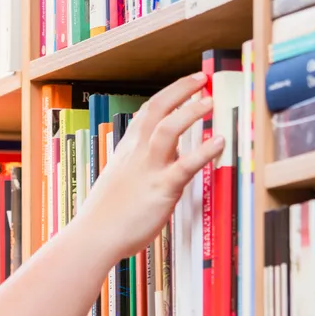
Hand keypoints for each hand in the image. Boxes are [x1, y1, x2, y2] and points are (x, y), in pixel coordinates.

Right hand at [78, 72, 225, 259]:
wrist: (94, 236)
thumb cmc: (105, 215)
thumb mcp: (118, 180)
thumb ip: (138, 165)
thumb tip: (161, 159)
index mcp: (126, 151)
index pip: (146, 112)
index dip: (168, 94)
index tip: (186, 84)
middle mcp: (136, 154)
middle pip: (157, 110)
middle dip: (180, 90)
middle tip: (201, 79)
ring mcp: (148, 170)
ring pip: (168, 129)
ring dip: (190, 112)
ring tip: (209, 101)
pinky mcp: (162, 189)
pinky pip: (186, 165)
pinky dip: (205, 151)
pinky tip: (220, 142)